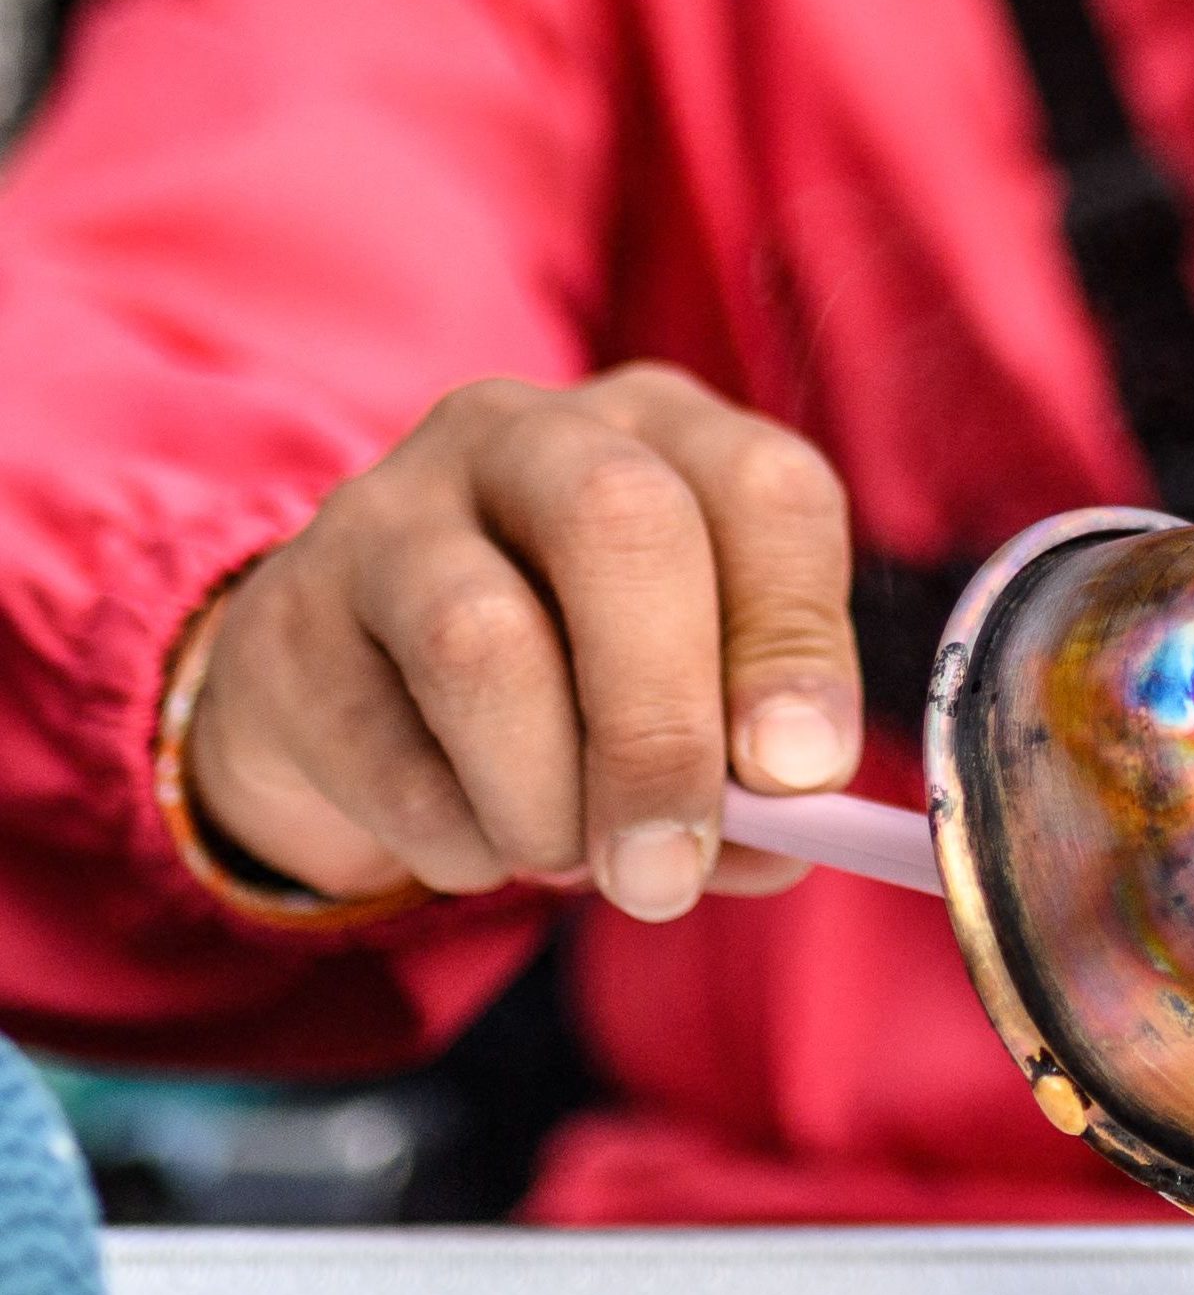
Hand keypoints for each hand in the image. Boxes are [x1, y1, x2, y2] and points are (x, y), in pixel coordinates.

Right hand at [187, 366, 858, 919]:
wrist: (351, 692)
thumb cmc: (566, 680)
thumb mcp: (682, 689)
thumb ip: (749, 759)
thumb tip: (794, 826)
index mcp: (663, 430)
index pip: (765, 487)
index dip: (795, 637)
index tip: (802, 776)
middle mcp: (527, 433)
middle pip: (620, 524)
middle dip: (661, 725)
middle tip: (670, 865)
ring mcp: (389, 509)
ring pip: (483, 639)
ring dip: (545, 797)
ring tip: (570, 859)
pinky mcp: (291, 618)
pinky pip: (382, 751)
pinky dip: (456, 839)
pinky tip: (478, 846)